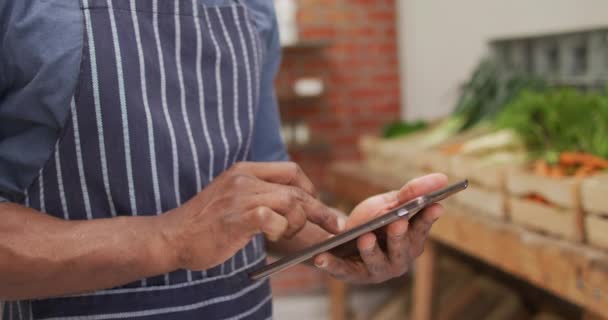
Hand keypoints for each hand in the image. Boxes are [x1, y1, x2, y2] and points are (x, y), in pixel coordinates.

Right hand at [159, 162, 341, 270]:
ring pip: (291, 202)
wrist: (172, 236)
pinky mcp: (238, 216)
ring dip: (297, 222)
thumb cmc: (204, 224)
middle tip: (336, 226)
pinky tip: (270, 235)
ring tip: (284, 234)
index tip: (316, 204)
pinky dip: (280, 229)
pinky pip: (273, 218)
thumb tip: (292, 204)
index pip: (291, 170)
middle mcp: (244, 178)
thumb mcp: (232, 198)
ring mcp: (240, 196)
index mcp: (244, 170)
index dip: (309, 188)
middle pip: (296, 188)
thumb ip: (258, 194)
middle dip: (319, 209)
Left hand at [314, 173, 447, 283]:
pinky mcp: (352, 275)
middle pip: (401, 250)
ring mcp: (376, 270)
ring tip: (365, 237)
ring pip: (375, 262)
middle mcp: (398, 260)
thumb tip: (443, 178)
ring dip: (371, 251)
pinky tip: (321, 258)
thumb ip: (412, 192)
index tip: (435, 205)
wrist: (345, 236)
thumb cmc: (374, 219)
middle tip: (397, 223)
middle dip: (399, 237)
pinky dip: (332, 265)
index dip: (427, 218)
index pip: (421, 229)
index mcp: (412, 241)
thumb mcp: (390, 202)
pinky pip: (342, 271)